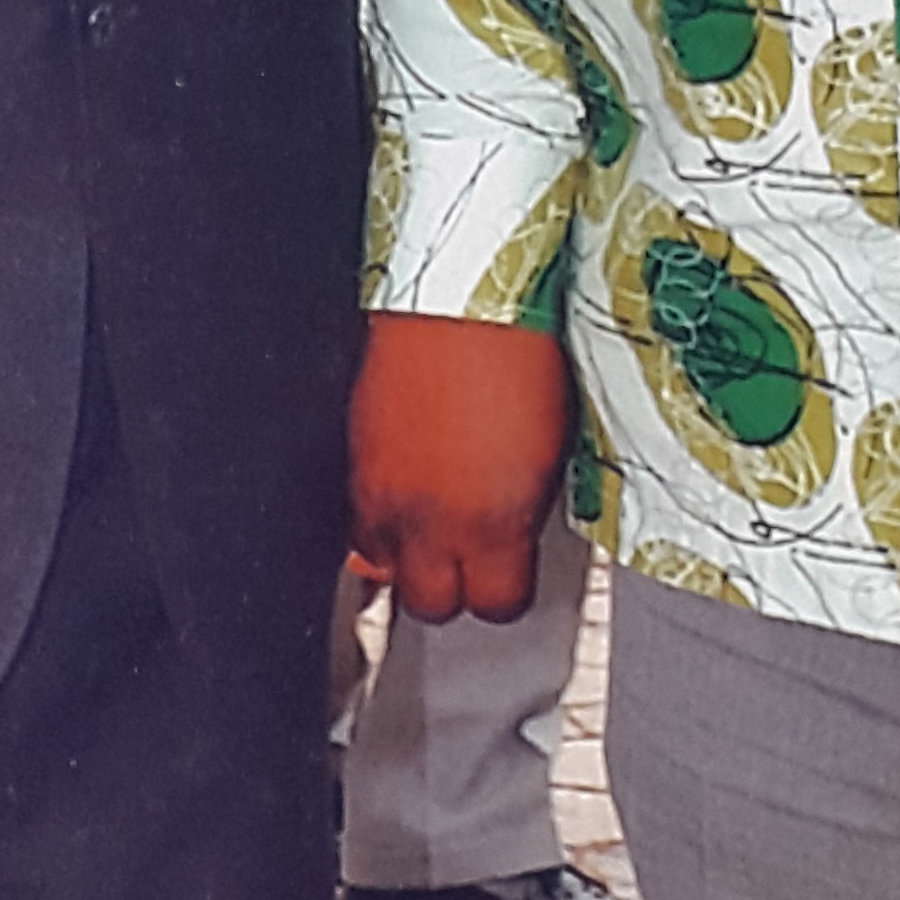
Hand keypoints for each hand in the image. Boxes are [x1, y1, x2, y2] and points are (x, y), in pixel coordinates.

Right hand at [348, 309, 570, 623]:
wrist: (456, 293)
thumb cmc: (516, 351)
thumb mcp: (550, 448)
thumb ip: (524, 511)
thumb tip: (512, 538)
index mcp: (494, 522)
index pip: (497, 605)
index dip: (504, 592)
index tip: (510, 573)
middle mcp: (431, 521)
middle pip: (431, 604)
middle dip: (450, 586)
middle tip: (469, 556)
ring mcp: (380, 495)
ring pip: (381, 568)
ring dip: (406, 555)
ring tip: (430, 522)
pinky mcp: (349, 462)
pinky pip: (352, 523)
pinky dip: (374, 519)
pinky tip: (401, 489)